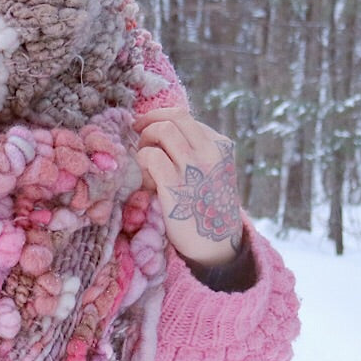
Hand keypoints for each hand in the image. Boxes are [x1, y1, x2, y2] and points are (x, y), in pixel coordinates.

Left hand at [133, 107, 242, 265]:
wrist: (216, 244)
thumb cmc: (206, 206)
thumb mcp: (211, 171)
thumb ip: (193, 150)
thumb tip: (155, 129)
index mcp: (220, 145)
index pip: (184, 117)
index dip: (159, 120)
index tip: (147, 132)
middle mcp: (210, 152)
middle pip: (173, 116)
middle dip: (149, 123)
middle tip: (139, 139)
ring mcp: (194, 168)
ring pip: (162, 130)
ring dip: (145, 141)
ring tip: (143, 160)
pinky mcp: (176, 186)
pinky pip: (150, 157)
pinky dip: (141, 163)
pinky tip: (146, 180)